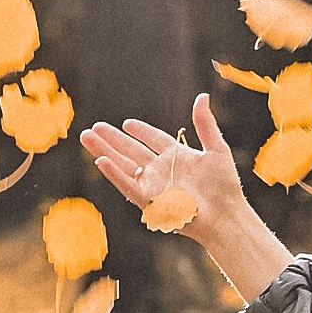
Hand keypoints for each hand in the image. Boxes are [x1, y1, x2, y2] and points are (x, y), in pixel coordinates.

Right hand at [80, 94, 291, 304]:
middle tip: (93, 127)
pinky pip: (128, 185)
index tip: (126, 123)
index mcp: (177, 157)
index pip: (154, 140)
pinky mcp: (149, 200)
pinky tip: (101, 161)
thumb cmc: (225, 186)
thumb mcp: (216, 149)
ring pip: (123, 165)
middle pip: (131, 151)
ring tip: (86, 137)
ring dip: (105, 151)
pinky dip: (114, 174)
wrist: (225, 215)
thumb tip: (202, 97)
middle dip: (111, 139)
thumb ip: (205, 124)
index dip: (140, 131)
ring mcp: (154, 185)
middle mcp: (162, 171)